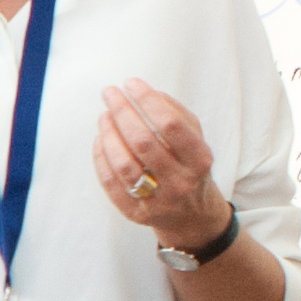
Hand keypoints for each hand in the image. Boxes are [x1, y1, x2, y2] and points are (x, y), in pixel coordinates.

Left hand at [92, 80, 232, 254]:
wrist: (192, 217)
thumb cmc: (190, 167)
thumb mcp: (195, 140)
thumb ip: (176, 114)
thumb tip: (146, 92)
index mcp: (200, 160)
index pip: (171, 126)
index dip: (148, 101)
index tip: (131, 83)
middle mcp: (181, 182)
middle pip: (143, 143)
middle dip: (122, 113)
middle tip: (109, 93)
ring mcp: (158, 201)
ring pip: (124, 165)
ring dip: (109, 135)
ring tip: (103, 116)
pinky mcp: (136, 214)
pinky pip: (112, 184)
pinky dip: (102, 159)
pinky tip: (100, 140)